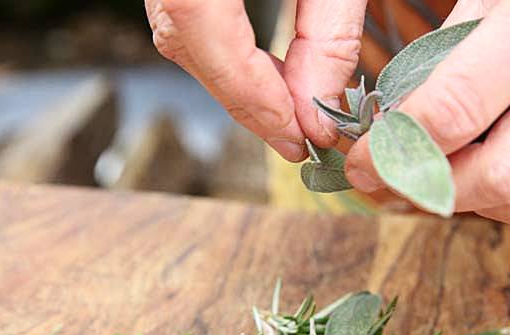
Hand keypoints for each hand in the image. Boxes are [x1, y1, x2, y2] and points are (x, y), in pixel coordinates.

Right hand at [145, 0, 366, 161]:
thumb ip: (329, 34)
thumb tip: (318, 110)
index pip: (198, 21)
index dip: (247, 88)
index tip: (295, 134)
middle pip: (183, 39)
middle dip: (245, 98)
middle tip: (299, 138)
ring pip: (180, 37)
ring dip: (237, 81)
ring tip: (292, 112)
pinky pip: (188, 22)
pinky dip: (228, 56)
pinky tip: (270, 74)